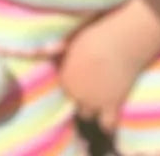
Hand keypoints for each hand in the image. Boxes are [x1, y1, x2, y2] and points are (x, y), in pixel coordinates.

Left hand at [59, 4, 159, 133]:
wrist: (122, 39)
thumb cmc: (98, 33)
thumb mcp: (73, 38)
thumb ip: (55, 48)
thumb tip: (36, 51)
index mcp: (65, 77)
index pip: (64, 89)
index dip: (73, 83)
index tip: (82, 75)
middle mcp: (76, 92)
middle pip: (75, 102)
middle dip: (82, 96)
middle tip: (93, 83)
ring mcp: (94, 101)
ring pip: (87, 114)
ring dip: (93, 107)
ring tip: (101, 94)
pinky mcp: (112, 106)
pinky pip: (107, 125)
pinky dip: (109, 123)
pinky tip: (112, 114)